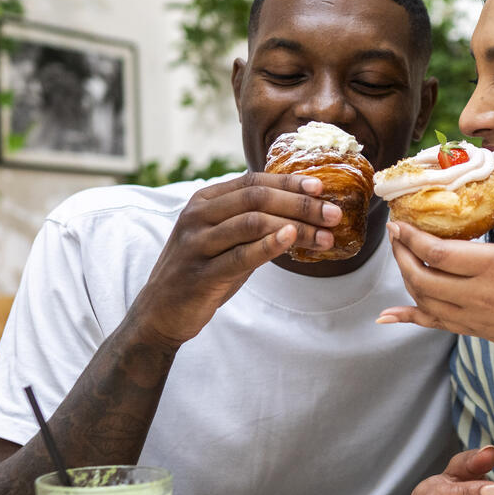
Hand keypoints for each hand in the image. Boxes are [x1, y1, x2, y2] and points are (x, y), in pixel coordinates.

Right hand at [131, 172, 340, 345]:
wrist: (160, 313)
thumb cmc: (200, 272)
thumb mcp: (223, 239)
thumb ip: (251, 222)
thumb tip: (300, 210)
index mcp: (204, 201)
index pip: (253, 182)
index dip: (289, 182)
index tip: (322, 187)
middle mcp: (197, 216)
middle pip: (257, 199)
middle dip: (301, 204)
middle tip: (334, 214)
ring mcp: (196, 244)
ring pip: (253, 223)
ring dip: (296, 227)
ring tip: (325, 236)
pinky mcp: (200, 274)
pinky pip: (240, 256)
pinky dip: (269, 245)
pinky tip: (292, 240)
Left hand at [378, 185, 493, 370]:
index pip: (436, 252)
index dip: (410, 237)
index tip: (398, 222)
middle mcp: (478, 294)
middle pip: (421, 277)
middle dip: (400, 255)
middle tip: (395, 235)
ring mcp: (477, 317)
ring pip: (424, 301)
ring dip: (405, 279)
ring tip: (401, 258)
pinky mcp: (480, 332)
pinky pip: (436, 324)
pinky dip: (410, 317)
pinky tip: (388, 317)